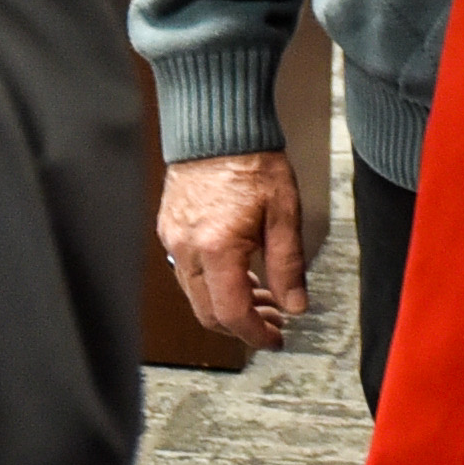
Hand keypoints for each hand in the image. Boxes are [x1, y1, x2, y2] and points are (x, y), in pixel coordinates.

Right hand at [158, 148, 306, 350]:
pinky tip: (238, 273)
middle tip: (272, 322)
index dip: (255, 335)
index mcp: (217, 247)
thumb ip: (289, 266)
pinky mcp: (169, 229)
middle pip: (208, 313)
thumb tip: (295, 304)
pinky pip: (186, 271)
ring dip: (228, 304)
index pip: (232, 313)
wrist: (217, 125)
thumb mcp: (283, 213)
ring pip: (195, 295)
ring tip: (262, 296)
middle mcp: (187, 247)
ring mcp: (173, 239)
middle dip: (242, 325)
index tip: (274, 339)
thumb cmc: (249, 159)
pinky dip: (212, 283)